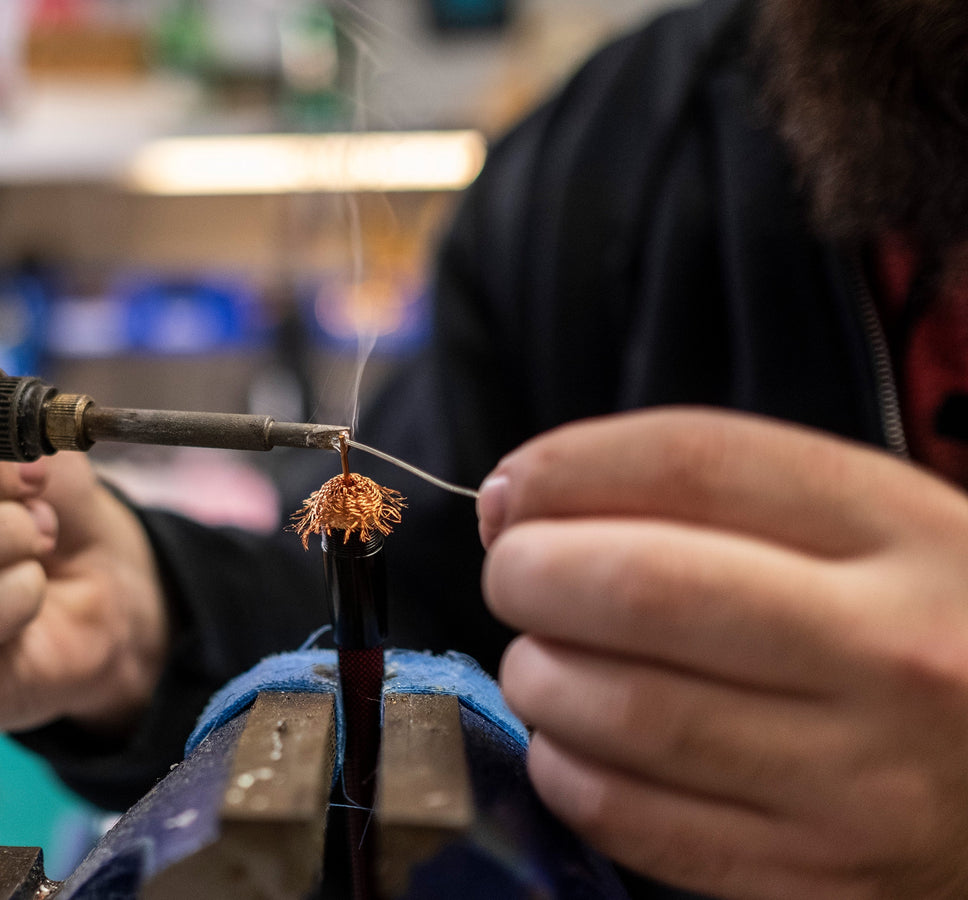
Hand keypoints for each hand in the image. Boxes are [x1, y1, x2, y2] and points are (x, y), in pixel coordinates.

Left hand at [477, 409, 967, 898]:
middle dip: (528, 572)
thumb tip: (512, 500)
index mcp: (908, 533)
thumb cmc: (923, 631)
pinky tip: (574, 742)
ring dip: (536, 676)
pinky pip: (631, 819)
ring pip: (620, 712)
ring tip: (545, 661)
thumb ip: (710, 494)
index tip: (514, 489)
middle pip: (638, 588)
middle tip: (515, 576)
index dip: (564, 467)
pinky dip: (564, 771)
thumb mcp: (872, 529)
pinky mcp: (820, 879)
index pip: (692, 464)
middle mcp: (892, 653)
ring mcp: (861, 780)